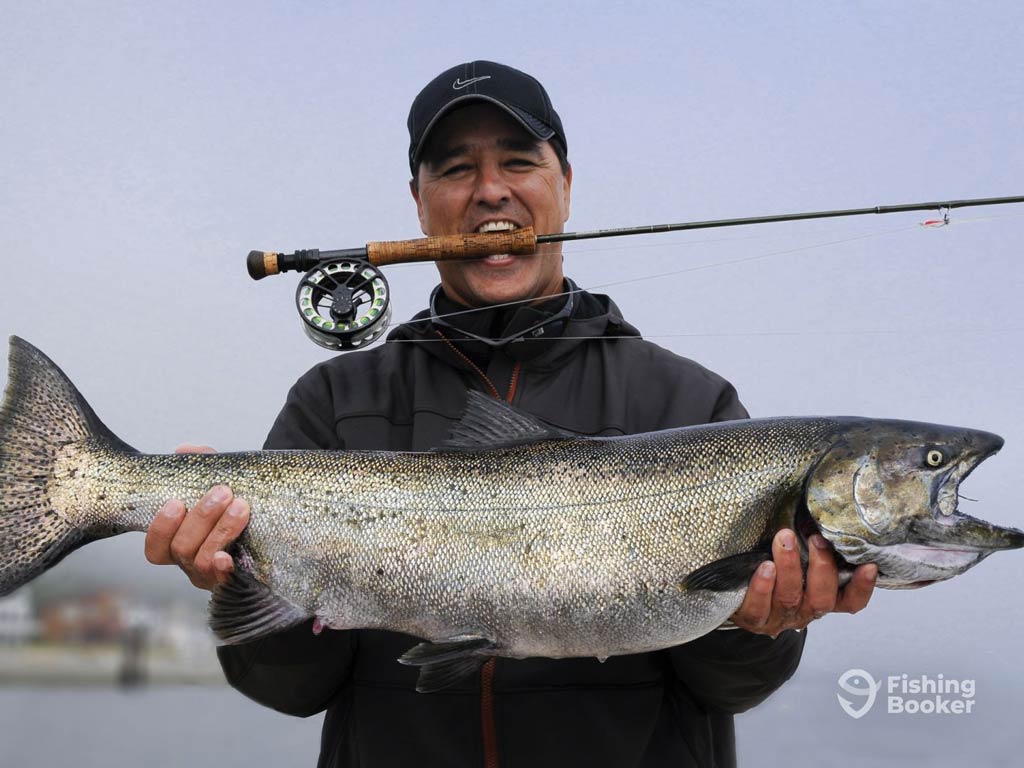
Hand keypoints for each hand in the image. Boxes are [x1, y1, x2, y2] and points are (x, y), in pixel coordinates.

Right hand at [144, 444, 250, 590]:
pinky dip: (222, 569)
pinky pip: (224, 581)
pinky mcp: (236, 582)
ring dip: (220, 531)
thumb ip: (203, 464)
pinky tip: (227, 557)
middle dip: (201, 518)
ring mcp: (213, 575)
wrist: (280, 518)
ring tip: (240, 507)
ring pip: (203, 560)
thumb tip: (185, 450)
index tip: (176, 503)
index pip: (156, 547)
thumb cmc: (239, 501)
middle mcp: (192, 563)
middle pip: (182, 549)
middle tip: (222, 492)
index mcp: (180, 542)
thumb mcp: (222, 480)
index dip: (160, 528)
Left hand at [730, 528, 876, 636]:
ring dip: (790, 567)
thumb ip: (812, 545)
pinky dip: (763, 588)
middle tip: (816, 539)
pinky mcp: (754, 618)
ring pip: (790, 597)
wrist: (732, 595)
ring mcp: (779, 617)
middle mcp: (804, 611)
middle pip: (822, 598)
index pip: (850, 601)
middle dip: (822, 566)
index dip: (862, 587)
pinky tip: (764, 567)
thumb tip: (826, 510)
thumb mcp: (797, 557)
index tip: (870, 565)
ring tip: (785, 539)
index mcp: (821, 598)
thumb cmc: (773, 569)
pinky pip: (759, 608)